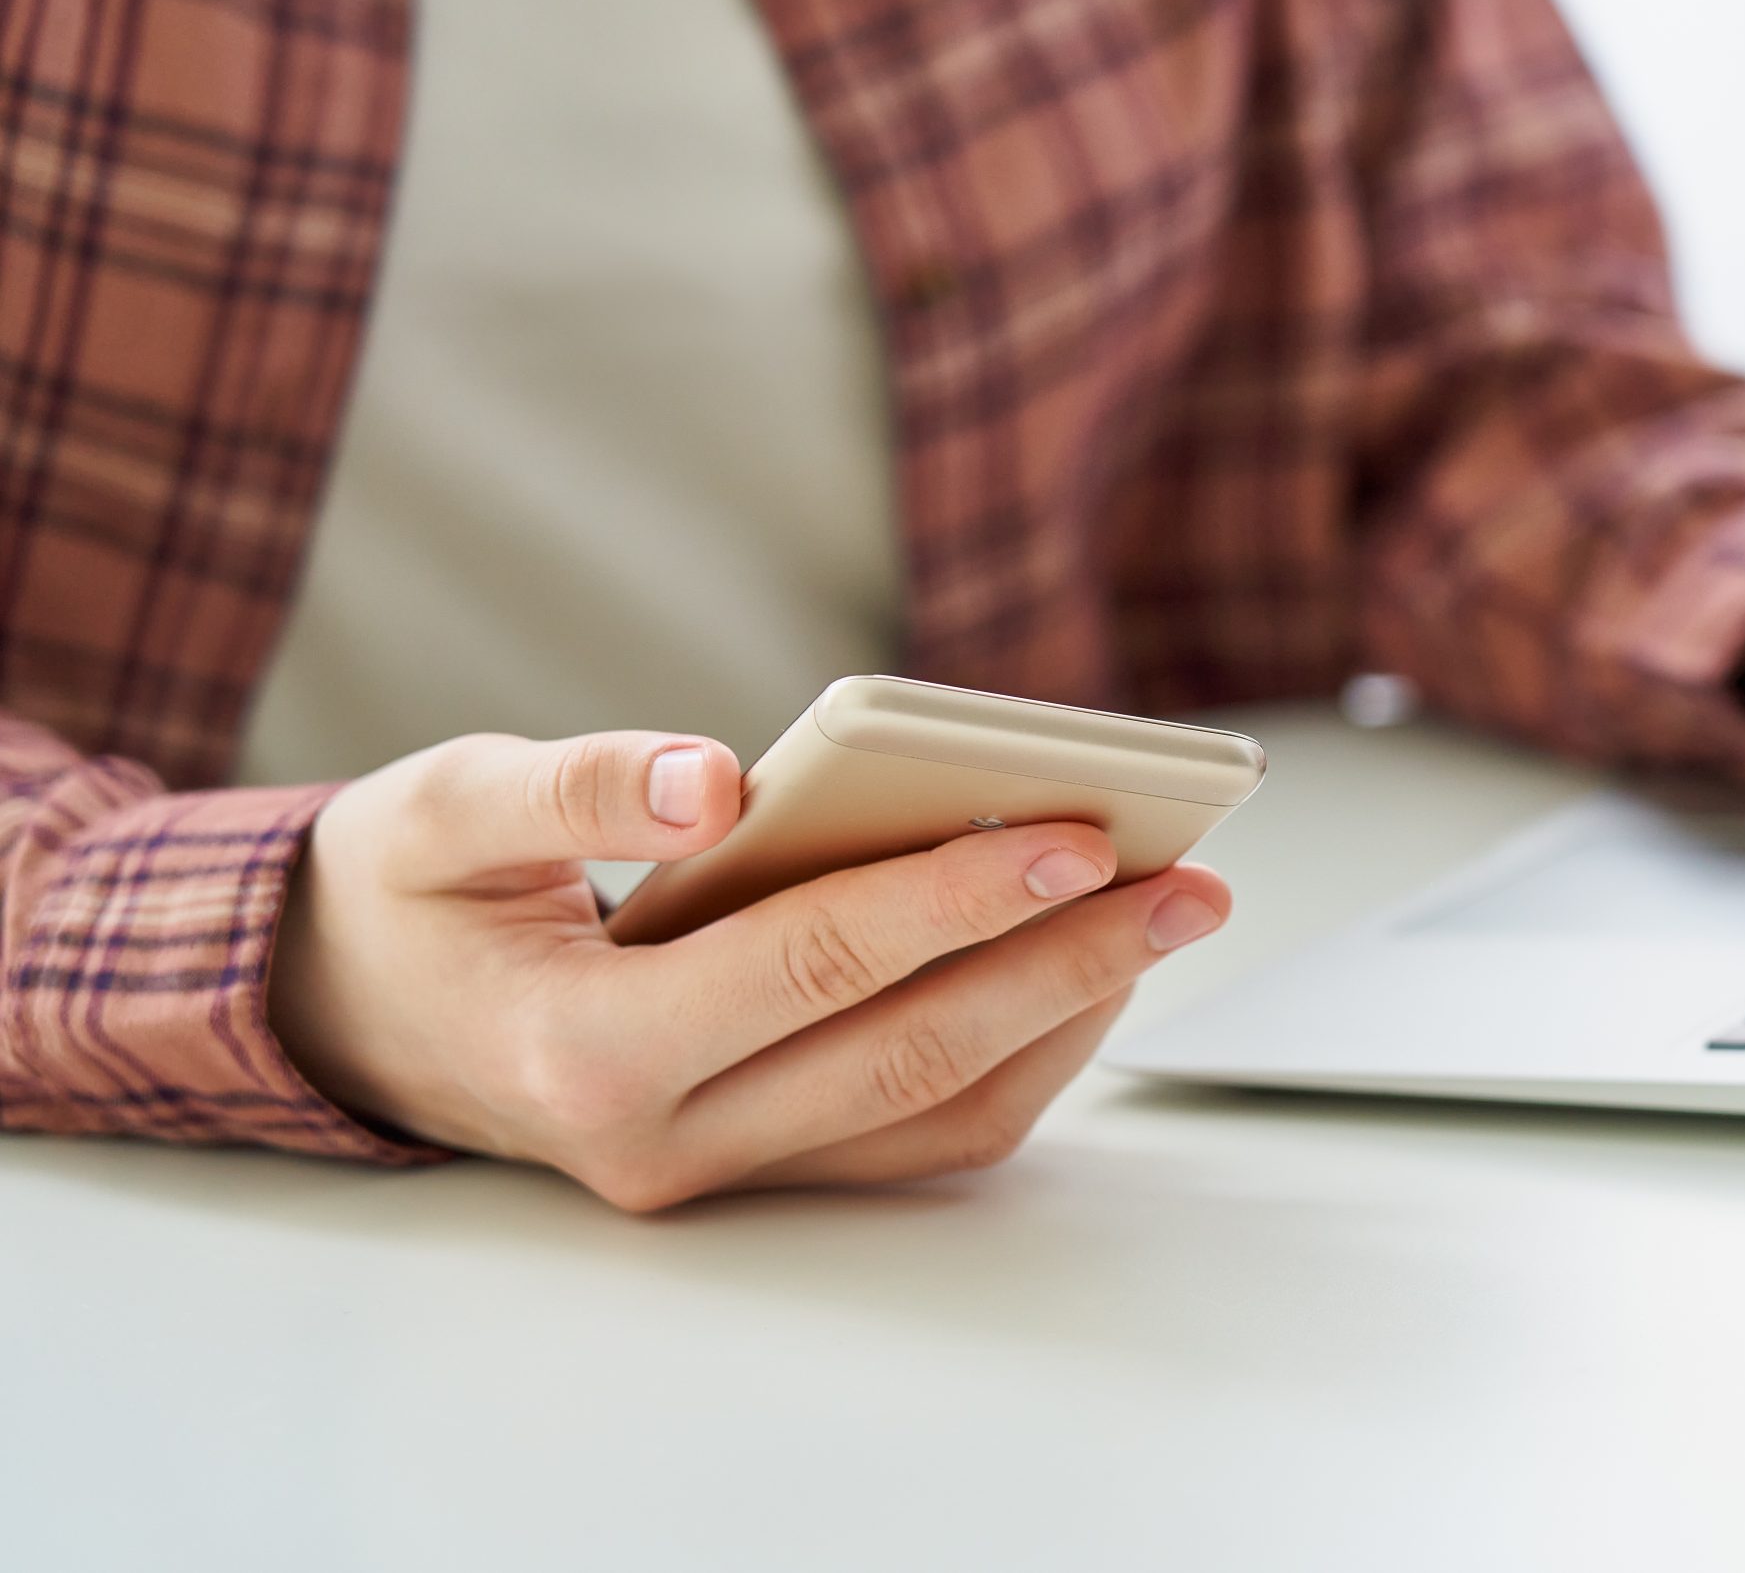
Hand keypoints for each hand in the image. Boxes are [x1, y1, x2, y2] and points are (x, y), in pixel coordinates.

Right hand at [267, 731, 1228, 1208]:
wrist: (352, 1015)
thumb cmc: (406, 896)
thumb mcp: (442, 808)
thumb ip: (575, 787)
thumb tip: (716, 776)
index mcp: (586, 1049)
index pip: (811, 967)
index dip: (953, 898)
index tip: (1078, 831)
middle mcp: (663, 1140)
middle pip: (908, 1053)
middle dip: (1064, 966)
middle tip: (1189, 883)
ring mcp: (717, 1171)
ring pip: (933, 1116)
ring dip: (1065, 1019)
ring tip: (1166, 915)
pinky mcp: (756, 1164)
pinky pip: (917, 1133)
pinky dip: (1017, 1056)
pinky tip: (1080, 966)